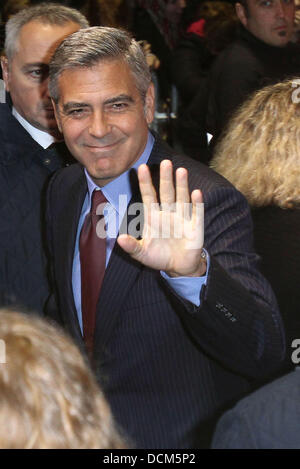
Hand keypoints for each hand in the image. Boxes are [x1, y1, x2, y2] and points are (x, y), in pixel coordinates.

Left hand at [117, 160, 205, 276]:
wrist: (178, 267)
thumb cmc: (158, 257)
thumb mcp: (142, 254)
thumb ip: (132, 246)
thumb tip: (119, 239)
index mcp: (153, 217)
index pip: (148, 196)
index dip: (145, 182)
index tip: (141, 167)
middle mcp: (168, 213)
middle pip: (166, 192)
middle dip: (166, 178)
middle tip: (165, 162)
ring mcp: (182, 218)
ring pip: (181, 198)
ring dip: (182, 185)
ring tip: (181, 171)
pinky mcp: (195, 227)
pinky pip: (196, 213)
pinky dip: (196, 203)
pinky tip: (196, 193)